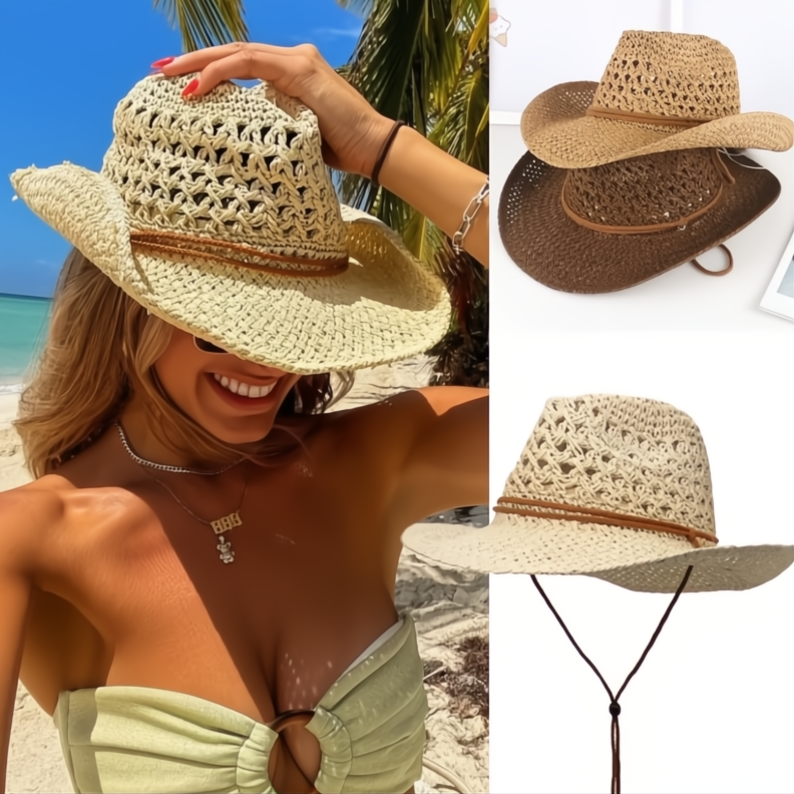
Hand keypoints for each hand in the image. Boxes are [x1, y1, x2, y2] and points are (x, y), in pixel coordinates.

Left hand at [155, 42, 392, 175]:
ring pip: (236, 53)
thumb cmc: (341, 150)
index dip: (209, 71)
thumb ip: (272, 122)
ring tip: (167, 75)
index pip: (241, 64)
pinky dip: (219, 74)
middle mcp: (292, 58)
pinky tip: (195, 87)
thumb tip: (241, 132)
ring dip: (197, 64)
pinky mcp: (300, 70)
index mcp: (291, 72)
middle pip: (233, 53)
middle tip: (159, 70)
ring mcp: (296, 60)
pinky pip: (249, 64)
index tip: (179, 83)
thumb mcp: (296, 133)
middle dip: (193, 61)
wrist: (374, 149)